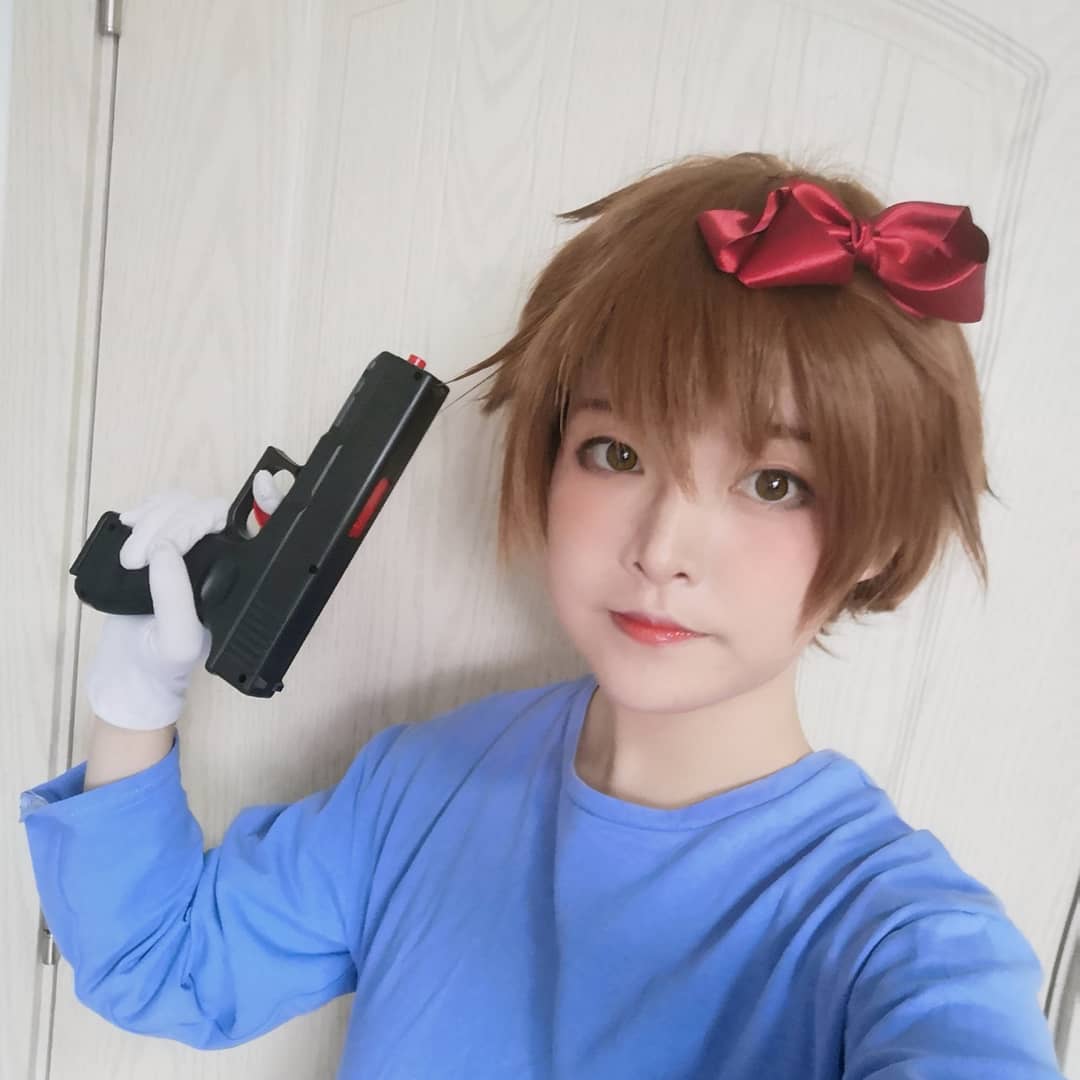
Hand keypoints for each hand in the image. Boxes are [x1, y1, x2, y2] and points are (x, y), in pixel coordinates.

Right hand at [83, 473, 290, 729]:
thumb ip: (175, 599)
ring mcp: (193, 545)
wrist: (132, 668)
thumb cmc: (165, 660)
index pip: (268, 532)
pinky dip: (146, 510)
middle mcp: (224, 557)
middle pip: (212, 511)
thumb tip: (165, 552)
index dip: (273, 503)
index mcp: (242, 578)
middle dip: (176, 526)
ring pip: (183, 505)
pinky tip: (130, 524)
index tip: (265, 485)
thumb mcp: (178, 640)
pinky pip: (161, 507)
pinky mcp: (163, 538)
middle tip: (142, 560)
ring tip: (130, 560)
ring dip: (154, 522)